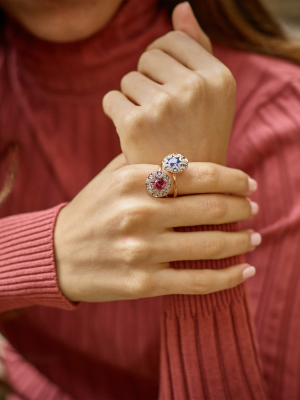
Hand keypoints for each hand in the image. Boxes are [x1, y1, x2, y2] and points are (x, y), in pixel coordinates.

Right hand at [54, 156, 258, 302]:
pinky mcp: (142, 283)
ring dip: (242, 240)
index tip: (249, 183)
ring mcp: (140, 250)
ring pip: (210, 245)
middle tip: (254, 208)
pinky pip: (197, 282)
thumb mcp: (113, 177)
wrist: (55, 254)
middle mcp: (138, 213)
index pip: (199, 173)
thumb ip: (149, 163)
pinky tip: (246, 271)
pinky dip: (228, 277)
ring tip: (255, 237)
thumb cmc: (92, 210)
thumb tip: (194, 158)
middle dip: (243, 207)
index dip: (233, 178)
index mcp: (132, 180)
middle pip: (211, 208)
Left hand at [103, 2, 234, 165]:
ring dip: (133, 100)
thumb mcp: (211, 95)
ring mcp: (165, 105)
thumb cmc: (196, 139)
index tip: (164, 86)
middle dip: (148, 81)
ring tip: (151, 127)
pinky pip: (111, 99)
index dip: (162, 61)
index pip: (172, 40)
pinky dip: (116, 114)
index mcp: (219, 77)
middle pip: (147, 57)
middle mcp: (195, 87)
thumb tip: (181, 7)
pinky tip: (132, 133)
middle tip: (161, 113)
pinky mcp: (136, 124)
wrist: (183, 190)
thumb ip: (198, 48)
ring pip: (128, 79)